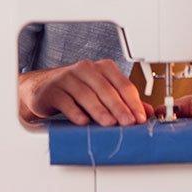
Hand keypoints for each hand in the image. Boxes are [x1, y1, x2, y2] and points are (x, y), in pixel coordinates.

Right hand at [18, 59, 151, 126]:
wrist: (43, 88)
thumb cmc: (77, 91)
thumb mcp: (102, 93)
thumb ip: (124, 102)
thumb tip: (147, 113)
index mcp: (103, 68)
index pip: (123, 84)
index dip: (133, 102)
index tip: (140, 118)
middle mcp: (86, 69)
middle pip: (106, 89)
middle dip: (119, 107)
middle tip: (128, 123)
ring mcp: (68, 77)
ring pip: (87, 94)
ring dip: (99, 110)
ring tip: (109, 123)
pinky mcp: (53, 90)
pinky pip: (66, 101)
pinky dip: (75, 112)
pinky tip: (83, 121)